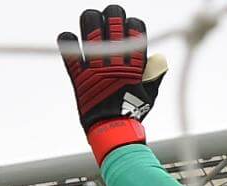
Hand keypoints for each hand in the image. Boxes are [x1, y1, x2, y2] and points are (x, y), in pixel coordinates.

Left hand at [58, 5, 167, 163]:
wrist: (112, 130)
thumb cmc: (132, 114)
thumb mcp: (150, 94)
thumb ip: (154, 75)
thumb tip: (159, 58)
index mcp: (134, 61)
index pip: (135, 28)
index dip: (132, 23)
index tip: (128, 26)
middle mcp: (115, 58)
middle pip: (113, 19)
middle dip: (112, 14)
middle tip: (109, 18)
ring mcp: (96, 64)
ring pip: (91, 27)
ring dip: (90, 20)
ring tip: (91, 20)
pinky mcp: (79, 75)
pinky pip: (69, 52)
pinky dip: (66, 42)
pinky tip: (68, 38)